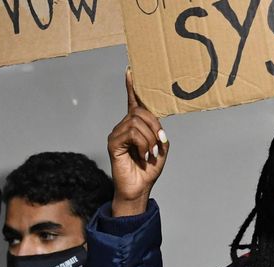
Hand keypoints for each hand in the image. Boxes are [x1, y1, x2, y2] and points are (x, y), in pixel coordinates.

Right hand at [109, 70, 168, 216]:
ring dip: (150, 138)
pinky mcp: (113, 142)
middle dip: (155, 127)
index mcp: (135, 126)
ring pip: (136, 122)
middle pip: (140, 112)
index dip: (132, 87)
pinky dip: (143, 144)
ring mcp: (117, 133)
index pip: (133, 102)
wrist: (139, 188)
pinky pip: (131, 133)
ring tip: (150, 154)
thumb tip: (156, 126)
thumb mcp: (161, 148)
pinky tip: (143, 155)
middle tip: (159, 145)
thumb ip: (159, 132)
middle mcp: (124, 126)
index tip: (130, 71)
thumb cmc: (148, 169)